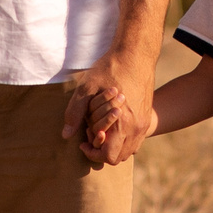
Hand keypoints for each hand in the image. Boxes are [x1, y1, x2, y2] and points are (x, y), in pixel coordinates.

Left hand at [63, 52, 152, 166]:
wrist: (136, 54)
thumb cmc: (110, 69)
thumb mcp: (87, 88)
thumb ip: (76, 113)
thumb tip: (66, 135)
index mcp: (123, 123)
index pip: (108, 156)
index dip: (92, 153)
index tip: (83, 142)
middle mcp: (136, 128)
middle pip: (119, 158)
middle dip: (102, 152)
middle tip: (91, 135)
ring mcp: (144, 123)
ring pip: (129, 151)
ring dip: (114, 146)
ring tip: (101, 130)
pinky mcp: (147, 117)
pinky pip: (136, 140)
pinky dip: (123, 140)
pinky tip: (112, 125)